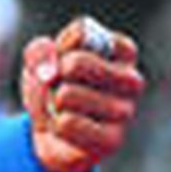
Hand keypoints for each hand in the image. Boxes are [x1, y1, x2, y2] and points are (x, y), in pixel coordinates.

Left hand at [20, 16, 145, 171]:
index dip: (60, 46)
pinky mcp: (113, 140)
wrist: (53, 136)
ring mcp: (125, 111)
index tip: (63, 58)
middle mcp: (131, 79)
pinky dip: (54, 126)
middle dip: (53, 76)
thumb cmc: (53, 89)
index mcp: (120, 51)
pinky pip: (66, 123)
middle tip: (59, 87)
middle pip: (76, 62)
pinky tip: (66, 130)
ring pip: (67, 95)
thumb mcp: (39, 61)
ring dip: (52, 103)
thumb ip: (39, 51)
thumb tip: (51, 70)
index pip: (83, 31)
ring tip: (62, 110)